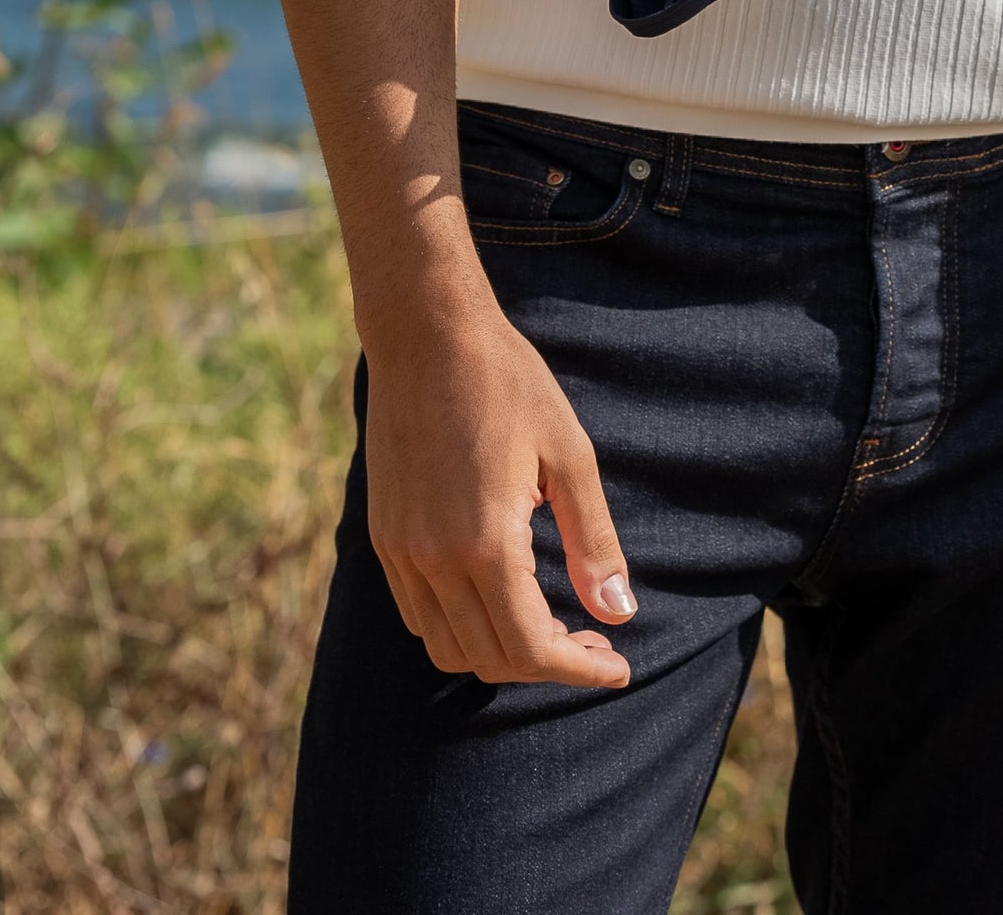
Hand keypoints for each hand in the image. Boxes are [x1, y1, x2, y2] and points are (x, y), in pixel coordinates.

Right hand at [363, 281, 634, 687]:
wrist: (426, 333)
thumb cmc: (508, 383)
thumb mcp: (569, 453)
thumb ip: (593, 541)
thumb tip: (618, 613)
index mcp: (485, 542)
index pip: (531, 648)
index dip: (579, 669)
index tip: (618, 667)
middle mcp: (433, 559)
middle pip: (490, 658)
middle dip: (549, 663)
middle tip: (595, 637)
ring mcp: (400, 551)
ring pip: (449, 647)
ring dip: (502, 653)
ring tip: (551, 623)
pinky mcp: (383, 536)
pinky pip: (418, 615)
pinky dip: (461, 628)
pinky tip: (500, 596)